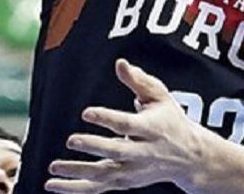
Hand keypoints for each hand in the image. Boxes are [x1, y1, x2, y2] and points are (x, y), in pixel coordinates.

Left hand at [45, 59, 200, 191]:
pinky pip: (97, 188)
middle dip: (94, 147)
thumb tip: (119, 63)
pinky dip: (75, 189)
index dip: (107, 119)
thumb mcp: (160, 96)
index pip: (127, 125)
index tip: (87, 112)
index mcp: (151, 128)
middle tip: (71, 140)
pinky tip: (53, 185)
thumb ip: (139, 80)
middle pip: (115, 152)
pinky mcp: (125, 182)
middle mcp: (142, 153)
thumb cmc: (170, 119)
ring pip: (104, 175)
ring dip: (77, 173)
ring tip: (53, 168)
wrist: (190, 158)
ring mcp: (133, 171)